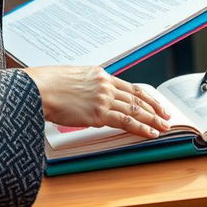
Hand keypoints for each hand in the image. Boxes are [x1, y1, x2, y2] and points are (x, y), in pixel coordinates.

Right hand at [25, 65, 171, 138]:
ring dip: (152, 119)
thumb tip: (89, 96)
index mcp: (99, 74)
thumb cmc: (49, 84)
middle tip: (166, 115)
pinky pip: (125, 121)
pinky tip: (150, 132)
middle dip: (154, 108)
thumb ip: (86, 86)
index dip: (145, 96)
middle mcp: (105, 84)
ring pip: (135, 110)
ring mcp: (103, 98)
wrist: (39, 88)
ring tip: (164, 126)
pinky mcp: (98, 113)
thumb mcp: (72, 77)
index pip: (128, 86)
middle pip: (136, 97)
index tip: (155, 102)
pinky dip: (141, 127)